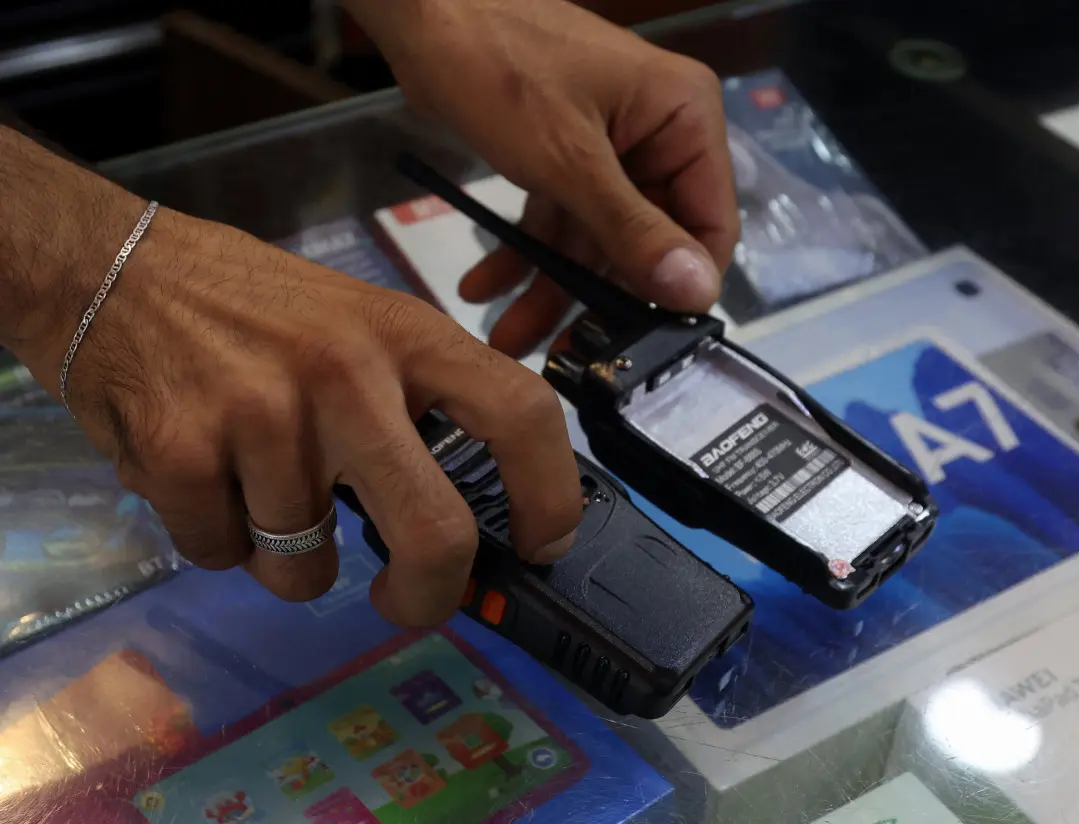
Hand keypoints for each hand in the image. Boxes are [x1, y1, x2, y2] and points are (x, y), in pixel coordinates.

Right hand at [17, 194, 581, 627]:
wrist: (106, 268)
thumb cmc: (247, 305)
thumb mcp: (356, 324)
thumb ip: (413, 404)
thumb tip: (464, 522)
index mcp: (405, 333)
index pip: (519, 413)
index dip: (551, 494)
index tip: (542, 544)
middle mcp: (348, 375)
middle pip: (436, 533)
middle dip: (427, 597)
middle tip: (406, 601)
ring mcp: (264, 416)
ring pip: (306, 567)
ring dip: (285, 555)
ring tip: (255, 484)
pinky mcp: (183, 455)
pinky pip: (223, 556)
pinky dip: (216, 538)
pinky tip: (200, 473)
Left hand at [347, 0, 739, 357]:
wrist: (421, 9)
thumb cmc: (499, 64)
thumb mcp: (568, 159)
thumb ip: (633, 230)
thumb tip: (696, 292)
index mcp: (684, 120)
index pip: (709, 222)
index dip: (680, 286)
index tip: (644, 341)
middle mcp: (658, 136)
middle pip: (646, 241)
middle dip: (595, 298)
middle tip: (560, 355)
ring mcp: (612, 148)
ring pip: (595, 240)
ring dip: (549, 286)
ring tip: (505, 337)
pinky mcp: (567, 155)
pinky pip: (560, 218)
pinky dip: (525, 252)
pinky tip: (485, 288)